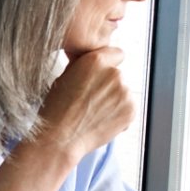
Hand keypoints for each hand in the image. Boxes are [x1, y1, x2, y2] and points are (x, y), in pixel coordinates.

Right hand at [30, 47, 132, 162]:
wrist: (60, 137)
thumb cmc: (57, 108)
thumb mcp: (66, 76)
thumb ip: (85, 65)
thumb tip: (96, 60)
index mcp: (95, 61)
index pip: (117, 54)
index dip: (109, 64)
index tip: (103, 74)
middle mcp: (114, 73)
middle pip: (119, 75)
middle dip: (109, 86)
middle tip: (91, 100)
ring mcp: (125, 92)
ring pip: (124, 93)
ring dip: (115, 100)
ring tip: (94, 113)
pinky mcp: (131, 109)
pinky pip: (129, 108)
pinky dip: (120, 114)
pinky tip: (102, 121)